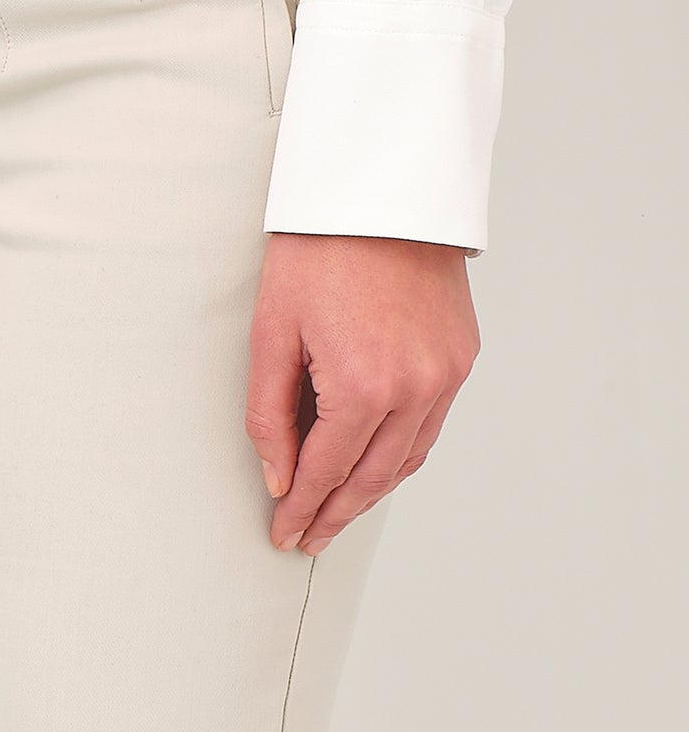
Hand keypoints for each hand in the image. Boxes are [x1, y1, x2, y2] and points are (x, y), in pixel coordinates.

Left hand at [247, 233, 478, 556]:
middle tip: (307, 538)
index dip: (300, 510)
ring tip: (336, 513)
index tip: (283, 534)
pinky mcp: (462, 355)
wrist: (383, 193)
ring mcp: (447, 372)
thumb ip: (270, 419)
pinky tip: (375, 468)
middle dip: (335, 514)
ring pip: (407, 458)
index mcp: (364, 386)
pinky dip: (401, 455)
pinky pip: (430, 426)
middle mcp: (416, 386)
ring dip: (371, 492)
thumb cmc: (321, 253)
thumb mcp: (271, 338)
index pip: (326, 472)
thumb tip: (278, 477)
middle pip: (372, 478)